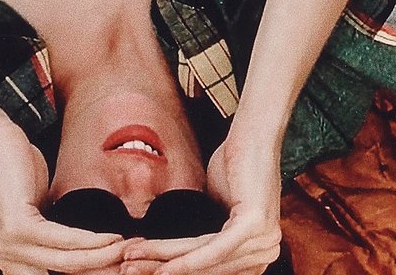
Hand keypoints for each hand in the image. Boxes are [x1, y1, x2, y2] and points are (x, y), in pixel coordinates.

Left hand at [0, 122, 133, 274]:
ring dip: (104, 256)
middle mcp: (8, 259)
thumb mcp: (39, 211)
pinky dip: (91, 240)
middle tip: (130, 263)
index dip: (92, 273)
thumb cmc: (18, 172)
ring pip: (67, 262)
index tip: (119, 268)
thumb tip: (85, 245)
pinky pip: (63, 240)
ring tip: (127, 249)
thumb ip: (55, 233)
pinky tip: (110, 237)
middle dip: (102, 271)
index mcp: (13, 260)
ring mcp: (10, 246)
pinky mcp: (19, 228)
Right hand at [122, 133, 282, 274]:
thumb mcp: (217, 213)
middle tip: (129, 270)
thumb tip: (172, 260)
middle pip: (205, 270)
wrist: (252, 134)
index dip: (174, 273)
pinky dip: (186, 259)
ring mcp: (263, 241)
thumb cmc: (234, 167)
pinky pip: (214, 249)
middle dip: (161, 270)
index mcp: (259, 254)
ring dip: (163, 262)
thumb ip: (206, 241)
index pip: (210, 272)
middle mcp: (266, 252)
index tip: (141, 270)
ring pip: (203, 261)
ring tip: (133, 261)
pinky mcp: (254, 227)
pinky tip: (163, 268)